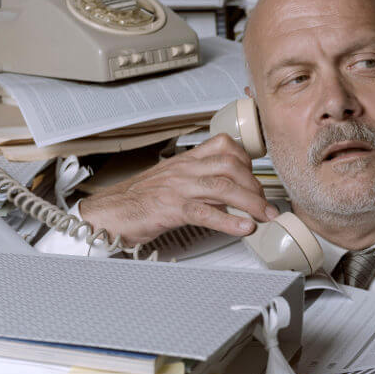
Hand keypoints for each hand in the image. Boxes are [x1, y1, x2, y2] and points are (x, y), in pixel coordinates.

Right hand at [79, 134, 278, 244]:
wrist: (108, 213)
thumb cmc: (139, 200)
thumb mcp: (173, 182)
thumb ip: (200, 182)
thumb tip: (230, 193)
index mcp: (185, 161)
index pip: (224, 146)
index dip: (247, 160)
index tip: (257, 177)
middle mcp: (184, 170)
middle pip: (231, 167)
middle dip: (255, 185)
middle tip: (266, 204)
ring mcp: (177, 188)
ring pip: (223, 188)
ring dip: (252, 203)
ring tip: (265, 216)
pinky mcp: (170, 209)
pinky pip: (205, 212)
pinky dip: (229, 221)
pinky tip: (244, 227)